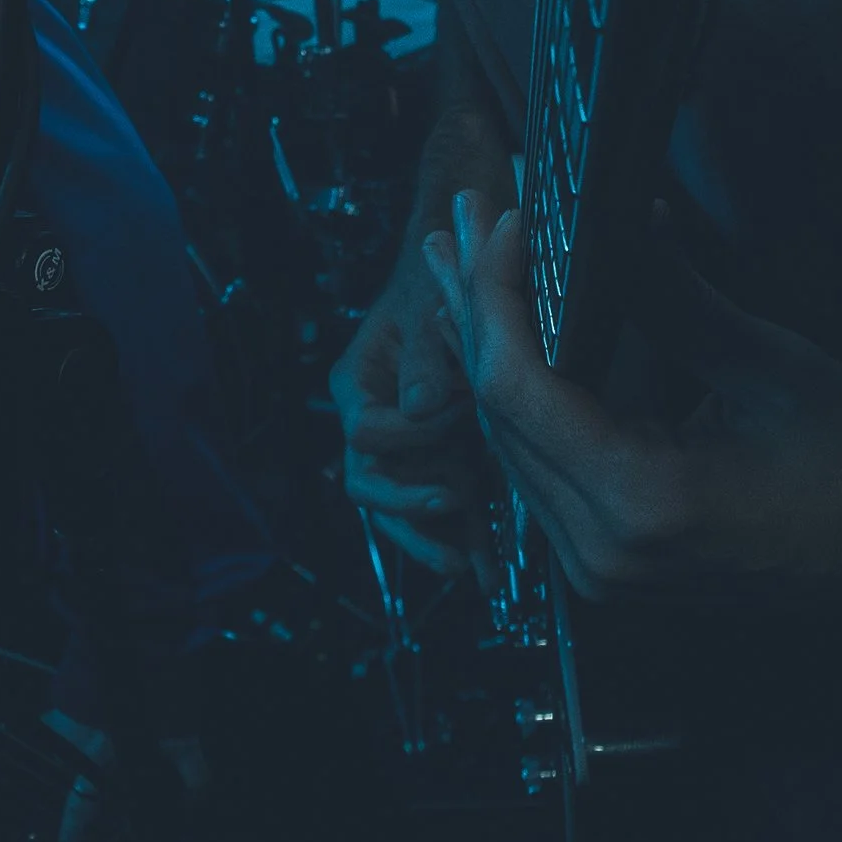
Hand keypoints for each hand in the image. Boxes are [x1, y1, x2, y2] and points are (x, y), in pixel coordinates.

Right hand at [328, 245, 490, 577]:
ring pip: (398, 509)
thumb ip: (424, 357)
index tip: (461, 412)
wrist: (448, 275)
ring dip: (430, 537)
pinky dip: (459, 533)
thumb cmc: (429, 283)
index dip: (412, 431)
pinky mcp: (432, 462)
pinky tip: (485, 566)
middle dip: (409, 505)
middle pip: (369, 483)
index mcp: (356, 385)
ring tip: (465, 565)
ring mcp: (400, 449)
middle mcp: (370, 423)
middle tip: (452, 501)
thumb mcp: (425, 305)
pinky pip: (436, 507)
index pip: (367, 430)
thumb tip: (424, 408)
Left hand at [423, 194, 841, 602]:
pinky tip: (499, 332)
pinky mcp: (611, 557)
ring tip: (457, 257)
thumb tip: (620, 214)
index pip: (518, 391)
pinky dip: (519, 389)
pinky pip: (541, 463)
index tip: (505, 219)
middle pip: (500, 414)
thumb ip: (673, 296)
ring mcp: (601, 566)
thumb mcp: (765, 363)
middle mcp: (601, 552)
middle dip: (477, 306)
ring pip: (511, 439)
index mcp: (641, 505)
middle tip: (465, 216)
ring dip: (487, 343)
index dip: (496, 296)